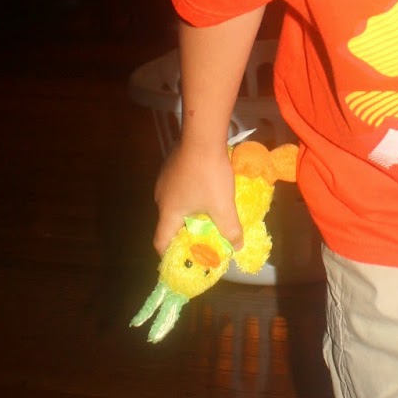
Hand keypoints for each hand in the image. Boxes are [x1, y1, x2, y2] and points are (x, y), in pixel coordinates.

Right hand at [153, 139, 242, 255]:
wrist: (202, 137)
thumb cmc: (209, 176)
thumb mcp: (222, 205)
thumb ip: (230, 229)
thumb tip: (237, 246)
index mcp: (168, 212)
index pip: (160, 242)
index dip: (169, 255)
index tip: (182, 261)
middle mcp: (161, 198)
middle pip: (169, 223)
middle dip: (185, 234)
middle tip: (203, 239)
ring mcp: (165, 180)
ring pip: (176, 204)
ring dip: (189, 213)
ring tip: (208, 216)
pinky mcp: (172, 167)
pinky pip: (180, 189)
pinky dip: (191, 196)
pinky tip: (207, 191)